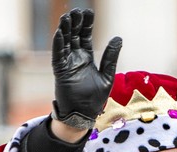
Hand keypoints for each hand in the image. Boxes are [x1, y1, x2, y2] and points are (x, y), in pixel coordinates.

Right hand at [51, 9, 121, 134]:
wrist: (84, 115)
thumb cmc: (95, 98)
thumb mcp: (107, 75)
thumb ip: (110, 57)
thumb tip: (118, 38)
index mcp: (87, 58)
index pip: (85, 36)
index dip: (86, 25)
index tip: (88, 12)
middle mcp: (75, 59)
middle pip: (73, 36)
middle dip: (74, 23)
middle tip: (76, 10)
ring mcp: (67, 64)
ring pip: (64, 43)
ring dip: (65, 30)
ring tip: (66, 17)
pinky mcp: (61, 72)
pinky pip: (58, 56)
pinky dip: (58, 45)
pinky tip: (59, 33)